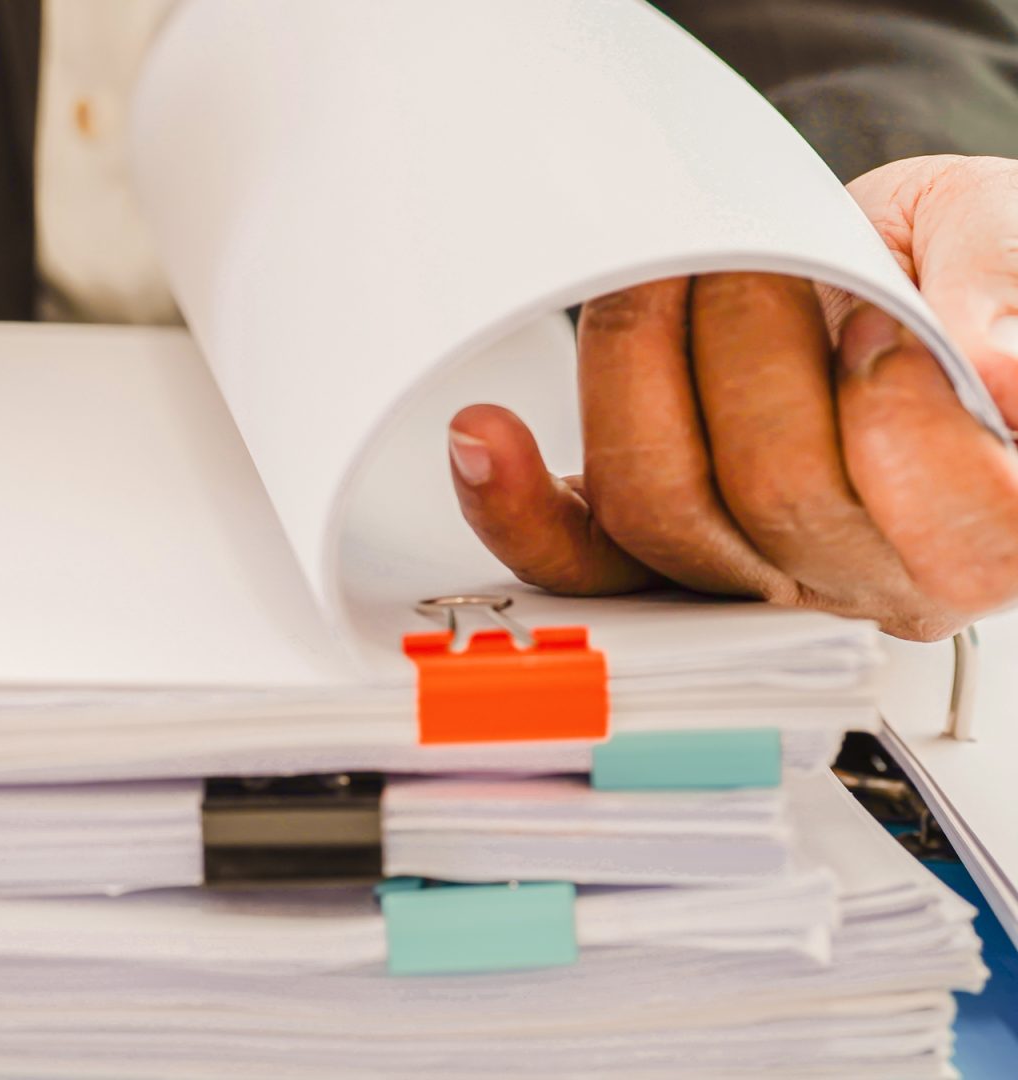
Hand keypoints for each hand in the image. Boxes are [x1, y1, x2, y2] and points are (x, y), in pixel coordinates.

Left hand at [447, 155, 1017, 640]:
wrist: (862, 268)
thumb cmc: (941, 275)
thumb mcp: (1001, 241)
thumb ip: (1006, 294)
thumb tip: (1004, 370)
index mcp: (987, 521)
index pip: (952, 521)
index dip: (899, 412)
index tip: (878, 320)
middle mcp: (863, 573)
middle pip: (781, 494)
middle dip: (753, 344)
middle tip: (758, 261)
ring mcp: (743, 574)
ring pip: (662, 510)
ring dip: (643, 366)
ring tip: (671, 279)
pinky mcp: (639, 554)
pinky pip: (568, 559)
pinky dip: (512, 502)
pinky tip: (484, 438)